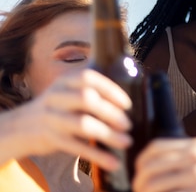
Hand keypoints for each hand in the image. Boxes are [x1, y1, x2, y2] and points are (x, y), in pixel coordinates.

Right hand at [7, 68, 131, 170]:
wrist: (20, 127)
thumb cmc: (59, 107)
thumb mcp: (69, 91)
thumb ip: (92, 91)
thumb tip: (129, 99)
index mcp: (66, 80)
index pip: (89, 78)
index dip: (110, 90)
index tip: (127, 104)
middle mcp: (57, 95)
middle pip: (87, 99)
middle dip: (111, 112)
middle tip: (128, 125)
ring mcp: (52, 117)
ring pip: (82, 124)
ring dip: (108, 134)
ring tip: (126, 142)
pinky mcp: (50, 138)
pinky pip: (76, 147)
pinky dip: (97, 155)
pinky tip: (112, 162)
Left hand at [133, 137, 195, 191]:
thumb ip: (188, 155)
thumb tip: (158, 165)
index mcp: (195, 145)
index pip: (155, 147)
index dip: (140, 160)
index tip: (138, 172)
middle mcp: (194, 157)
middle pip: (150, 168)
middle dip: (139, 183)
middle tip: (139, 191)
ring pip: (154, 186)